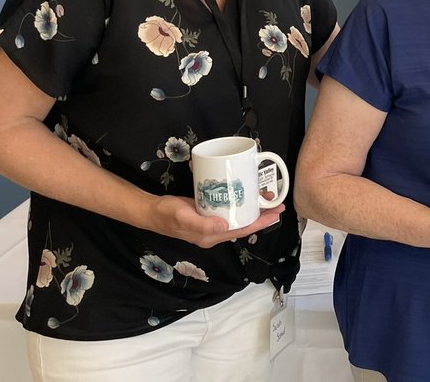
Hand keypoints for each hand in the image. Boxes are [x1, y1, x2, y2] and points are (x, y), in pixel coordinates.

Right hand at [149, 195, 285, 247]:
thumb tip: (224, 226)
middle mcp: (215, 231)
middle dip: (261, 216)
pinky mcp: (208, 212)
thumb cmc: (166, 215)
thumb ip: (202, 224)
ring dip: (252, 209)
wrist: (152, 211)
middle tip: (278, 204)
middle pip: (243, 224)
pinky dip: (240, 202)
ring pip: (238, 217)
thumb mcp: (183, 217)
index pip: (241, 230)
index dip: (260, 223)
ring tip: (266, 198)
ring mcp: (212, 223)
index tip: (275, 214)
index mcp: (212, 236)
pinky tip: (245, 193)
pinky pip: (228, 209)